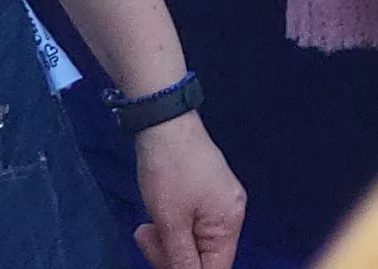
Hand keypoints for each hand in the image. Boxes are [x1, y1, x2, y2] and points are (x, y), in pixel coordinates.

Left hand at [132, 114, 247, 268]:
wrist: (164, 123)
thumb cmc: (169, 169)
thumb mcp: (171, 222)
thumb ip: (181, 259)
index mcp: (229, 223)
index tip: (161, 262)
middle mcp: (232, 214)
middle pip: (205, 257)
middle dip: (171, 256)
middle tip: (146, 239)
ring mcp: (221, 202)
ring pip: (196, 242)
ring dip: (169, 242)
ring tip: (146, 228)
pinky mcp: (208, 193)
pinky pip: (194, 224)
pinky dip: (175, 228)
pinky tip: (157, 218)